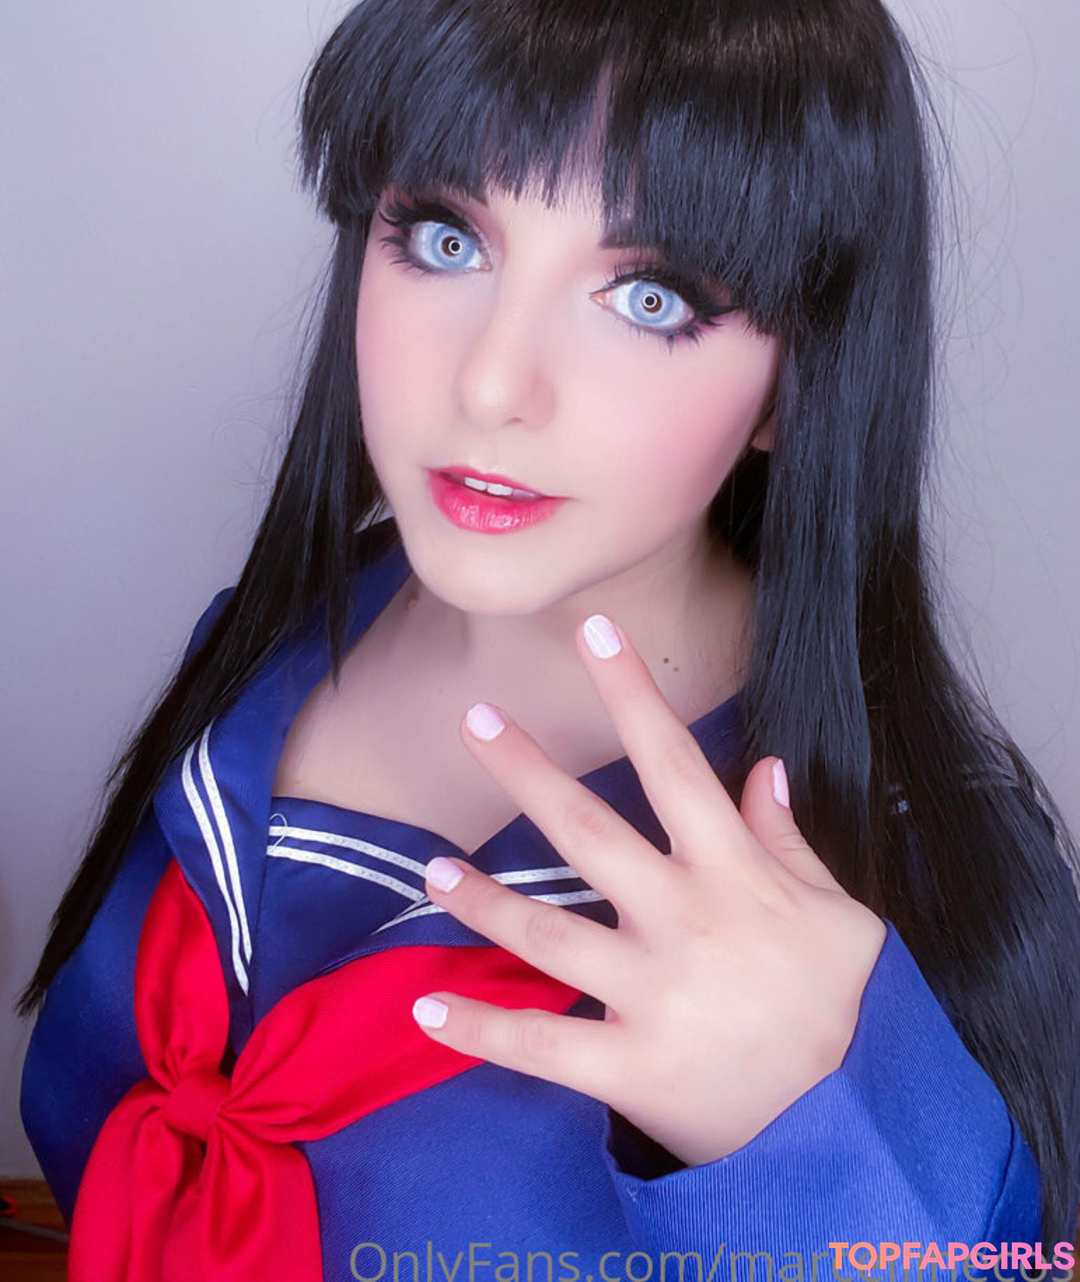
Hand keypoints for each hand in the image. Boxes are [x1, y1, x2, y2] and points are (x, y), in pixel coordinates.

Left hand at [410, 614, 885, 1166]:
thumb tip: (765, 767)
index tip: (593, 631)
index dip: (632, 691)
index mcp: (733, 873)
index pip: (674, 761)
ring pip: (544, 933)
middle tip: (475, 720)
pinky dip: (479, 1030)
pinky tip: (425, 1009)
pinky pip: (538, 1046)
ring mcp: (649, 993)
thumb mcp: (843, 915)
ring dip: (481, 898)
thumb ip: (793, 842)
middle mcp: (681, 919)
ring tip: (429, 870)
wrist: (852, 1127)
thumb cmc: (846, 1009)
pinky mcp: (627, 1066)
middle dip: (527, 770)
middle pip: (587, 830)